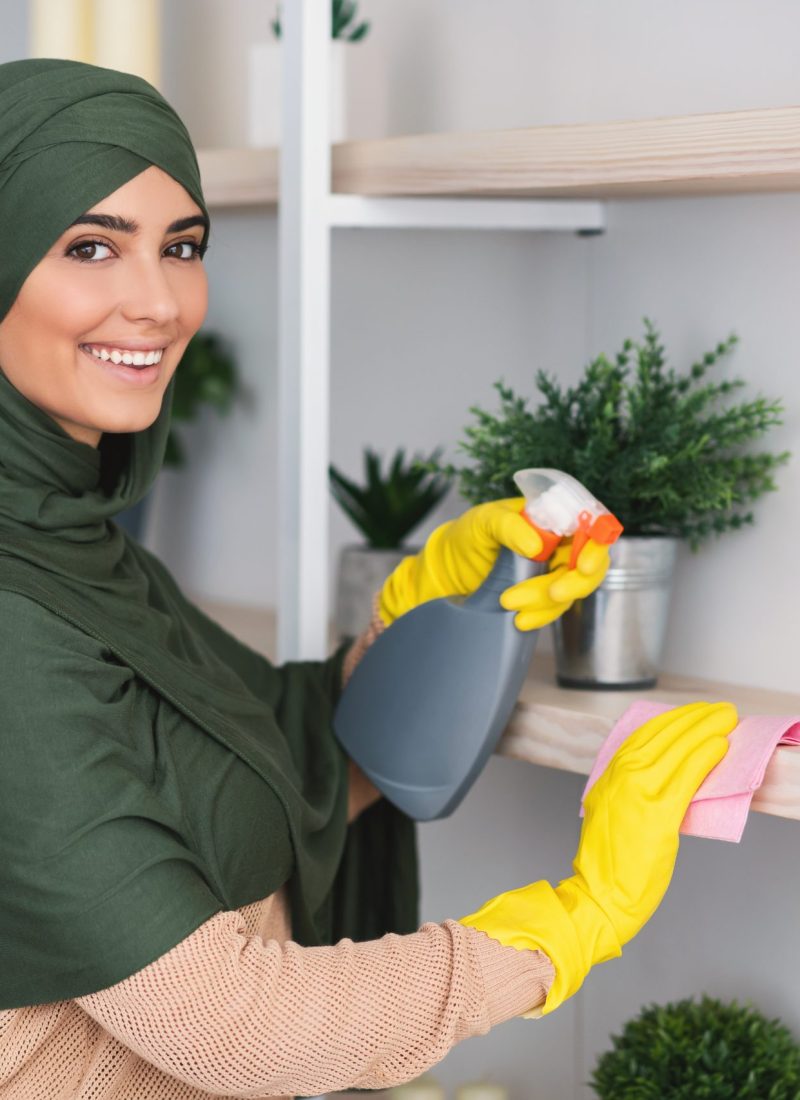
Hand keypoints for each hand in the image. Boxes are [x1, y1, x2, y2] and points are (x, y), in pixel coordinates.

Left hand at [378, 498, 607, 628]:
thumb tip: (535, 546)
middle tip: (552, 593)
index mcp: (555, 517)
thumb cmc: (472, 533)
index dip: (596, 546)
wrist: (452, 565)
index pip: (591, 527)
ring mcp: (553, 571)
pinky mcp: (543, 595)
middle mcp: (561, 543)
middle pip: (589, 565)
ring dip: (547, 602)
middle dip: (574, 583)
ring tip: (509, 602)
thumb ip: (509, 527)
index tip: (582, 565)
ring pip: (571, 591)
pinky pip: (554, 609)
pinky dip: (541, 617)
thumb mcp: (485, 521)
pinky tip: (520, 621)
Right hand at [458, 701, 735, 1015]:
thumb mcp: (609, 809)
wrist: (596, 896)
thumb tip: (664, 771)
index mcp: (607, 775)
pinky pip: (686, 777)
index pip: (645, 734)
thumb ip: (630, 786)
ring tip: (725, 721)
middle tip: (718, 710)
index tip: (694, 712)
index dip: (673, 719)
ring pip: (678, 750)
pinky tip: (719, 748)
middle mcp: (620, 777)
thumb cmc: (605, 863)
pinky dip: (704, 758)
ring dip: (705, 730)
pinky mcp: (658, 815)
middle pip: (663, 735)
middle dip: (695, 718)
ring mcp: (638, 794)